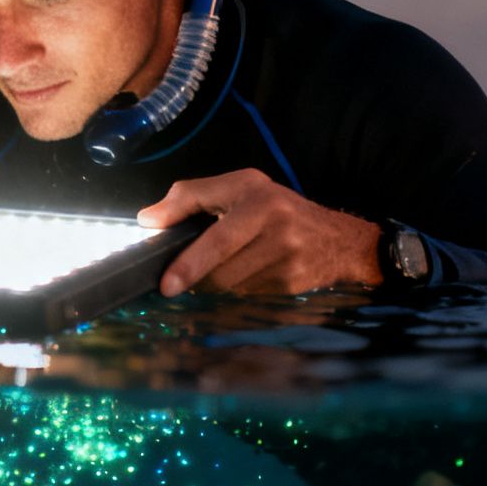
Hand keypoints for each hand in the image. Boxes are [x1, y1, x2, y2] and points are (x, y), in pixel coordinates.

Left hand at [137, 169, 381, 295]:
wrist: (339, 240)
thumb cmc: (277, 209)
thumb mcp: (238, 188)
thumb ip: (189, 197)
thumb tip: (147, 220)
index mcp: (260, 201)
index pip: (218, 239)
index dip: (190, 263)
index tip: (167, 284)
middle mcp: (279, 231)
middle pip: (221, 272)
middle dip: (198, 277)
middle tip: (180, 280)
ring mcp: (288, 263)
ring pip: (231, 288)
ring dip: (218, 283)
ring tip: (228, 264)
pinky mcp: (292, 287)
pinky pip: (248, 297)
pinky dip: (239, 289)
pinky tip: (250, 273)